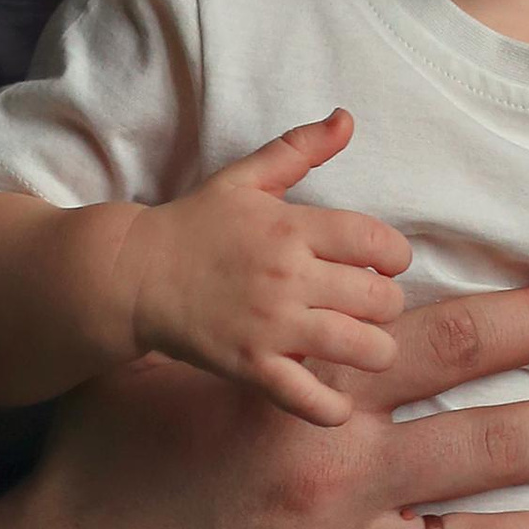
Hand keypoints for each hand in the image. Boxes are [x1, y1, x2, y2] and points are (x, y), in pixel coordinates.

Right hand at [125, 110, 410, 427]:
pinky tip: (338, 404)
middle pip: (380, 298)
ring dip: (374, 351)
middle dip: (387, 306)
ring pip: (361, 348)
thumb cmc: (194, 226)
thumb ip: (300, 149)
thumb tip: (346, 118)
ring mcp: (271, 325)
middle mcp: (287, 275)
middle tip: (371, 308)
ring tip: (363, 347)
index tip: (384, 265)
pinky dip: (332, 409)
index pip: (377, 242)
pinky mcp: (251, 366)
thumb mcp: (246, 178)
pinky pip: (309, 398)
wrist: (133, 275)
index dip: (395, 256)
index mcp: (291, 227)